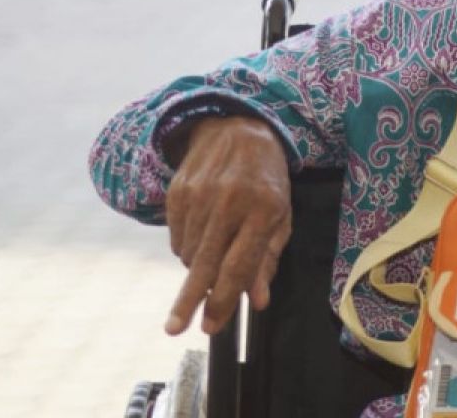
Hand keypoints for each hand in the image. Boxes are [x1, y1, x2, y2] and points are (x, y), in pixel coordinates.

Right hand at [163, 116, 290, 335]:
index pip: (239, 264)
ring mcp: (199, 196)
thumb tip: (257, 301)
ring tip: (211, 255)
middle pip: (205, 264)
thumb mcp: (280, 215)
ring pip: (189, 253)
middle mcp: (228, 202)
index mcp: (262, 209)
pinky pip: (177, 237)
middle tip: (176, 328)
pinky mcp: (177, 191)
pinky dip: (187, 247)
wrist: (237, 128)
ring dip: (196, 269)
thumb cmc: (266, 179)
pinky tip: (201, 235)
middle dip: (190, 300)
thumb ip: (267, 259)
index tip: (211, 326)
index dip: (224, 298)